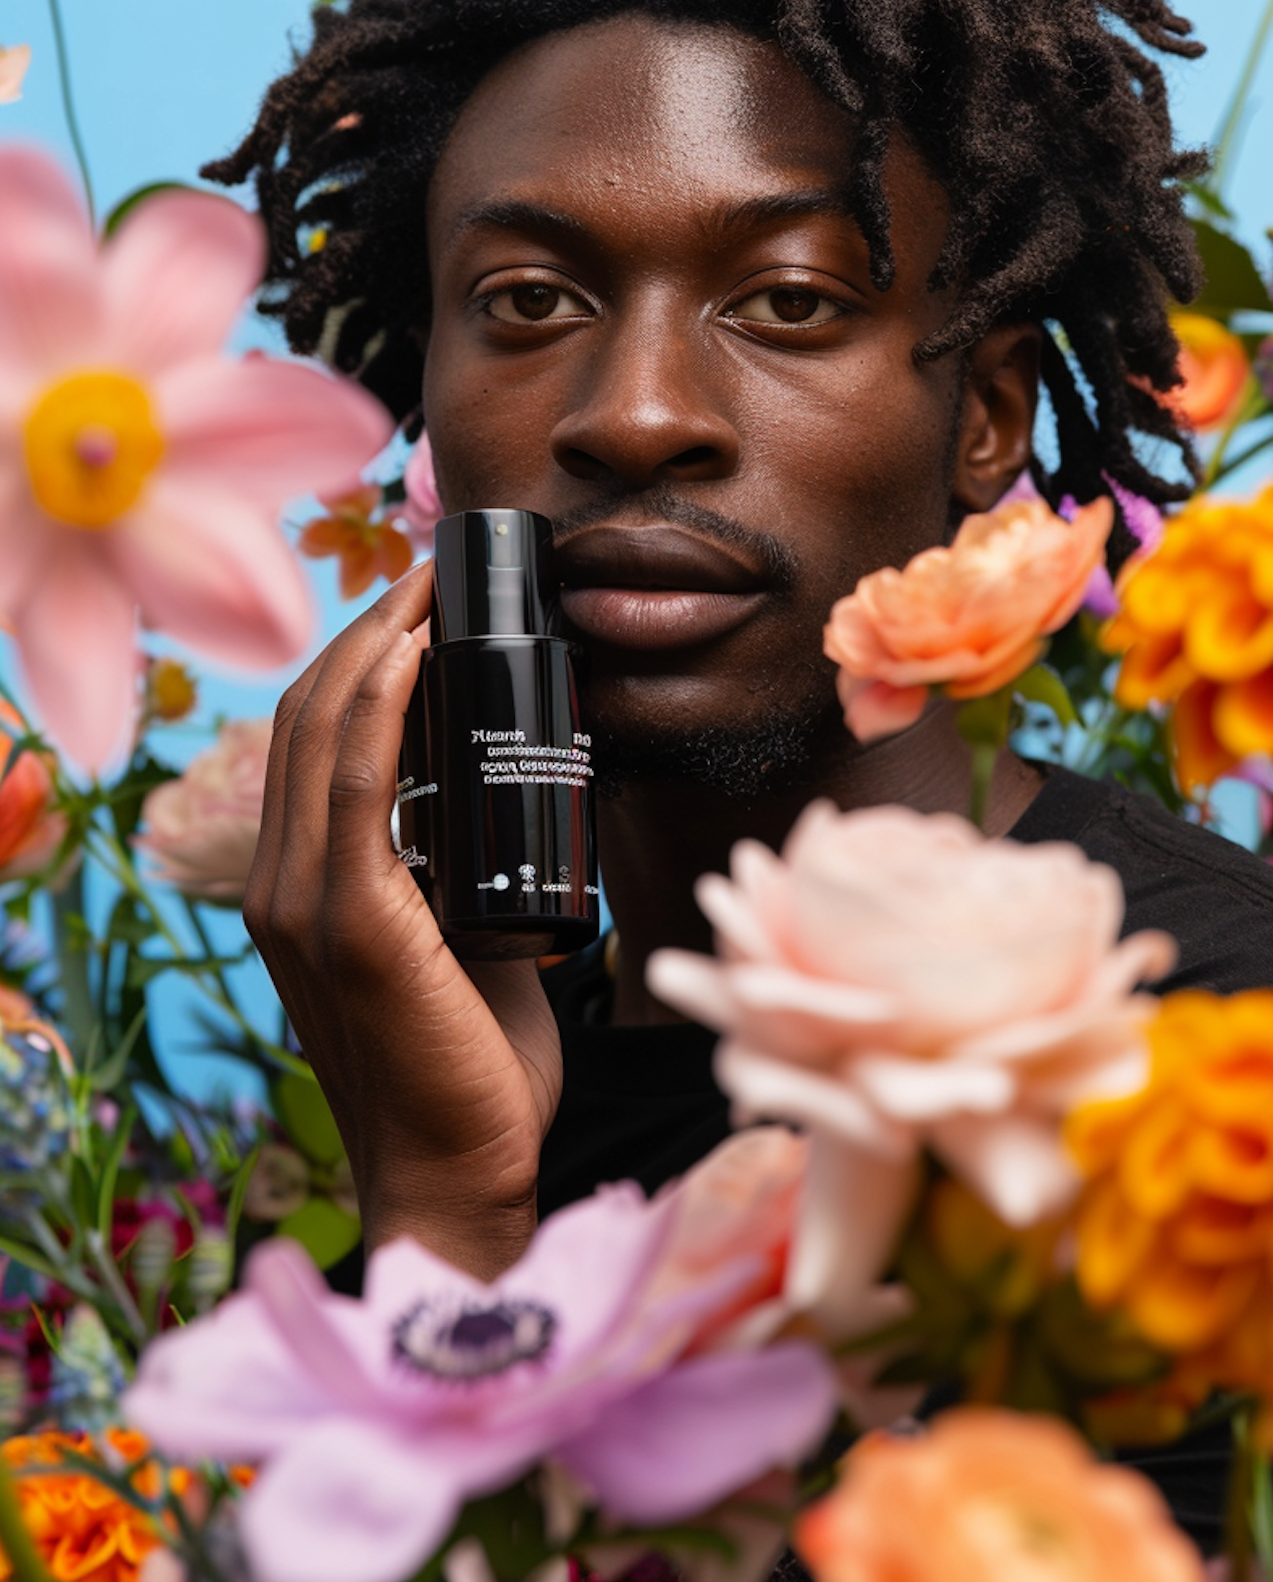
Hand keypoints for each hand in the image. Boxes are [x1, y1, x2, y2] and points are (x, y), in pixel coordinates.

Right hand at [244, 566, 561, 1278]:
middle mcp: (283, 886)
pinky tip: (411, 650)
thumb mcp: (458, 942)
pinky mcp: (352, 926)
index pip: (315, 738)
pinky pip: (356, 788)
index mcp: (302, 887)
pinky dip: (378, 708)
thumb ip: (458, 874)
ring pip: (325, 734)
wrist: (460, 1177)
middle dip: (375, 628)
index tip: (429, 598)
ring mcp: (306, 905)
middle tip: (445, 571)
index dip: (362, 654)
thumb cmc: (472, 1062)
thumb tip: (514, 801)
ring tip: (436, 583)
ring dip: (380, 642)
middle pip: (312, 717)